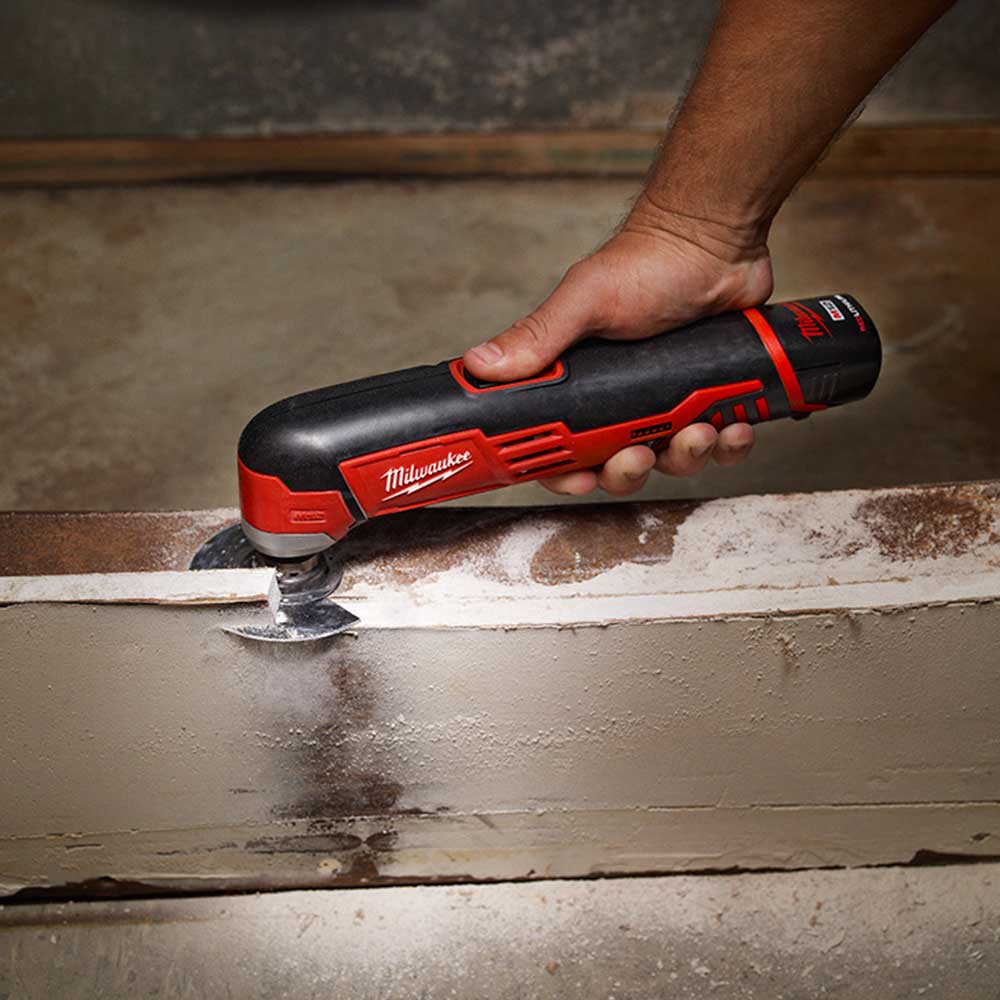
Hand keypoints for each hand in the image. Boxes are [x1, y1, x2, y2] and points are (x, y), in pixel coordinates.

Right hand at [463, 195, 774, 495]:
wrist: (715, 240)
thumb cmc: (648, 263)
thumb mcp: (585, 299)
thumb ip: (538, 336)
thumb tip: (479, 364)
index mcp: (584, 386)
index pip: (562, 449)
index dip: (567, 474)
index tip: (582, 479)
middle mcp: (624, 402)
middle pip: (617, 468)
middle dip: (631, 471)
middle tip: (641, 454)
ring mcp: (670, 405)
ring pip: (672, 462)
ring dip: (688, 456)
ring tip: (699, 428)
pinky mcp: (713, 401)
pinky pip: (721, 447)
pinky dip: (730, 445)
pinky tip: (736, 427)